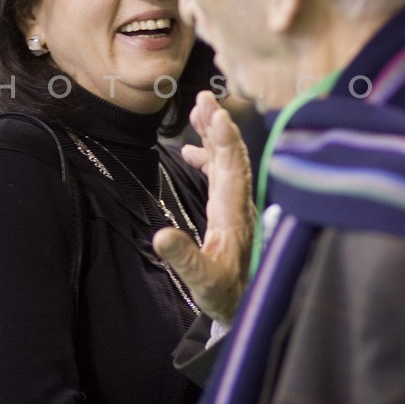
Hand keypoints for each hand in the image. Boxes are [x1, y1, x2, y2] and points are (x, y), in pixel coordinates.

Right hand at [153, 90, 254, 325]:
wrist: (244, 306)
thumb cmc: (225, 295)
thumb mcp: (201, 280)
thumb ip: (183, 257)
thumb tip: (159, 235)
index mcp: (233, 214)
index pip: (231, 168)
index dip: (225, 139)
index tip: (216, 113)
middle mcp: (238, 203)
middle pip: (231, 155)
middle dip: (218, 126)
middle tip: (203, 98)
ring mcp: (235, 205)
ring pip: (227, 161)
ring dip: (214, 135)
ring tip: (198, 110)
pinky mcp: (229, 210)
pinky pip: (220, 173)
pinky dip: (208, 155)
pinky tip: (191, 150)